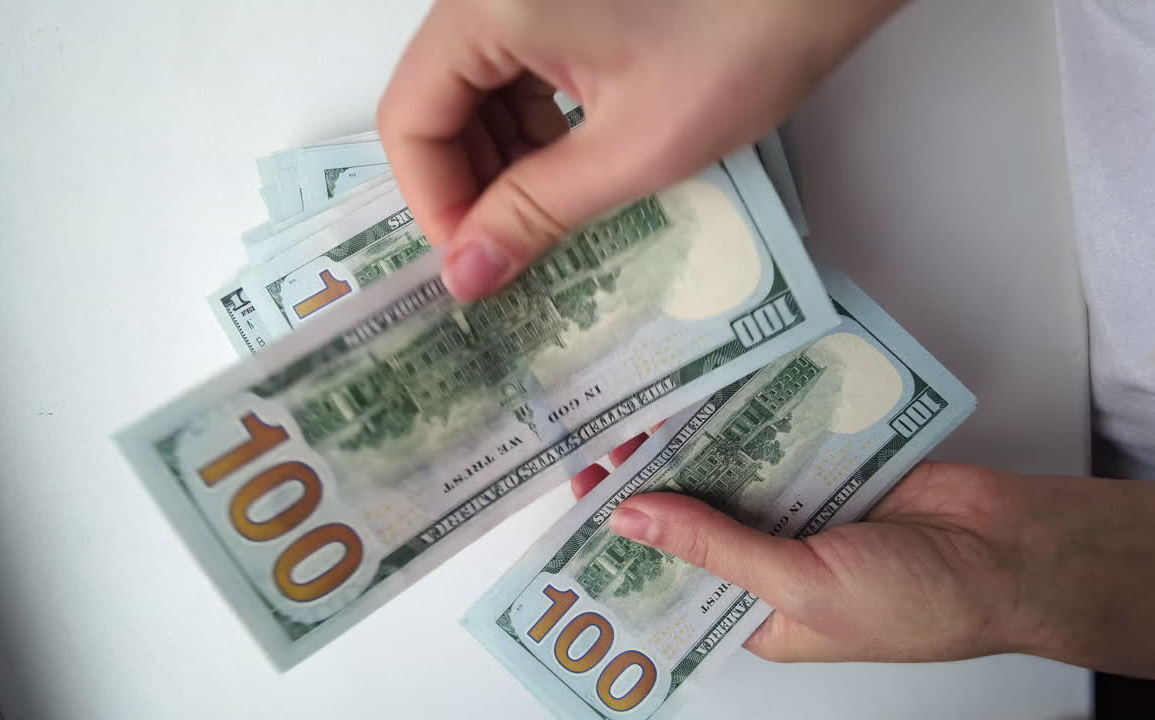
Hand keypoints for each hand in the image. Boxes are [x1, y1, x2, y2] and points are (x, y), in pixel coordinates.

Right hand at [378, 0, 907, 299]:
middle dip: (468, 182)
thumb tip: (466, 275)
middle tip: (511, 251)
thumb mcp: (633, 147)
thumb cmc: (746, 40)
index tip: (475, 262)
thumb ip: (535, 213)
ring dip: (503, 156)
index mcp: (490, 6)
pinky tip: (574, 163)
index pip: (408, 115)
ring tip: (550, 215)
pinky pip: (518, 61)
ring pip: (477, 84)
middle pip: (436, 97)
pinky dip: (535, 119)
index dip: (434, 201)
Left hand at [574, 437, 1154, 682]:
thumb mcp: (799, 588)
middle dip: (649, 483)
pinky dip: (744, 418)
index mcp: (753, 615)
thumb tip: (632, 521)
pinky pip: (770, 437)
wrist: (1010, 554)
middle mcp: (766, 562)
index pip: (667, 579)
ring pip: (726, 470)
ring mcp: (795, 509)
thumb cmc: (919, 603)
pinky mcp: (825, 465)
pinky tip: (704, 394)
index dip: (621, 545)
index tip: (576, 504)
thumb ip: (714, 548)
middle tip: (600, 440)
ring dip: (690, 444)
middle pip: (689, 516)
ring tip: (637, 409)